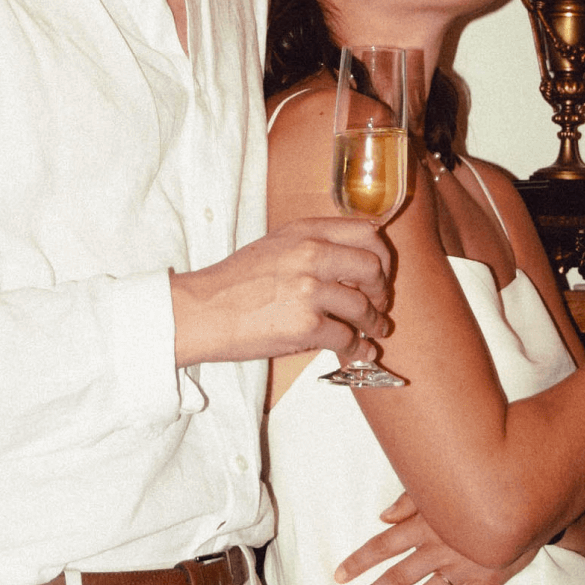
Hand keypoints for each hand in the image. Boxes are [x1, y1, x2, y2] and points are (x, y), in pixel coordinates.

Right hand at [170, 217, 391, 366]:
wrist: (202, 311)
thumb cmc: (234, 282)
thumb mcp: (275, 245)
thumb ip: (312, 245)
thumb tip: (351, 260)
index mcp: (305, 232)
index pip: (365, 232)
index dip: (381, 254)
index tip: (381, 269)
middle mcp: (311, 255)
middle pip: (373, 267)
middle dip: (382, 289)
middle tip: (380, 302)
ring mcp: (310, 290)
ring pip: (364, 307)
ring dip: (374, 323)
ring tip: (374, 330)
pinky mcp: (307, 325)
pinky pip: (347, 338)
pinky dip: (359, 349)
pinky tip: (360, 352)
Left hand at [335, 494, 536, 584]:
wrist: (531, 494)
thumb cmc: (483, 483)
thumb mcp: (445, 483)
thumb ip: (411, 499)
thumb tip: (383, 517)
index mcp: (427, 523)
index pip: (384, 545)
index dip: (360, 561)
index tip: (340, 576)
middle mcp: (441, 548)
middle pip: (399, 577)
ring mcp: (465, 567)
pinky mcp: (488, 579)